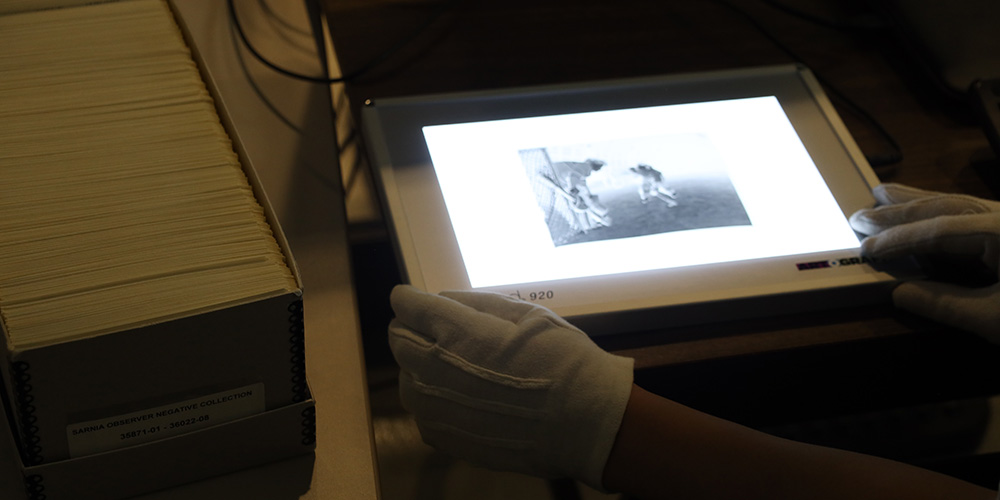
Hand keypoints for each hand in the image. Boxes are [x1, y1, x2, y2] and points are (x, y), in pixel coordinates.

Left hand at [388, 285, 633, 490]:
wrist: (585, 422)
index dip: (407, 298)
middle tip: (424, 326)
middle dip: (408, 327)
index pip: (409, 307)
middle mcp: (437, 370)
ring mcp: (438, 409)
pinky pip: (422, 414)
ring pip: (406, 379)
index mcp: (457, 332)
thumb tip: (442, 300)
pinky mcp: (448, 438)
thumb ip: (477, 304)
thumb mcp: (527, 315)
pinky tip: (455, 397)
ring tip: (442, 363)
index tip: (408, 297)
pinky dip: (431, 400)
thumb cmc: (564, 361)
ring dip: (416, 366)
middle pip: (398, 340)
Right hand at [849, 183, 999, 341]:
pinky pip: (971, 214)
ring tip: (884, 194)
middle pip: (945, 207)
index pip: (939, 230)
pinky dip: (940, 213)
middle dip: (899, 210)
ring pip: (958, 205)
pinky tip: (924, 212)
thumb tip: (899, 293)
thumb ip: (944, 304)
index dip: (899, 239)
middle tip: (861, 213)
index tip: (867, 247)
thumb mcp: (994, 319)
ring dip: (916, 202)